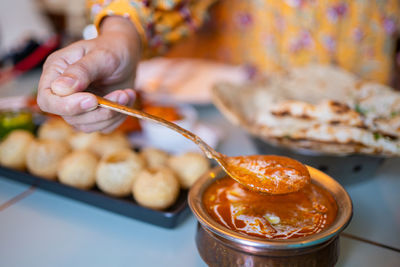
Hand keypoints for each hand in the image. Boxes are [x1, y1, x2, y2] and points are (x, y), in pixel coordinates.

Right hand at [37, 16, 140, 132]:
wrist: (127, 53)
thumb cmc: (111, 48)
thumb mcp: (100, 55)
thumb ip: (81, 71)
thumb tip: (60, 88)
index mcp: (56, 72)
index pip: (48, 100)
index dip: (67, 106)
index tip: (92, 100)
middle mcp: (63, 92)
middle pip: (70, 117)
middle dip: (98, 111)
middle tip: (122, 94)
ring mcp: (79, 106)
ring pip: (87, 126)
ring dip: (111, 115)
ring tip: (127, 94)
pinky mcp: (95, 114)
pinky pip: (104, 127)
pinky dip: (118, 117)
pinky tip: (128, 98)